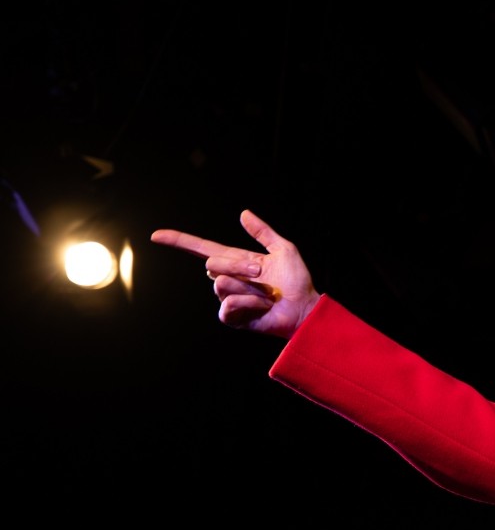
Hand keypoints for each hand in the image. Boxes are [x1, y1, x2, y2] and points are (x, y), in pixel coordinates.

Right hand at [151, 209, 320, 337]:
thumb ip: (263, 232)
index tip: (156, 235)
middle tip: (261, 274)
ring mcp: (228, 298)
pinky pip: (229, 305)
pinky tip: (262, 306)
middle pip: (211, 264)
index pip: (201, 248)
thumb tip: (243, 213)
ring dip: (248, 287)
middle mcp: (228, 278)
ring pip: (221, 284)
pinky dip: (250, 302)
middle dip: (238, 266)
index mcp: (236, 261)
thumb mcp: (284, 249)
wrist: (304, 308)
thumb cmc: (297, 281)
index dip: (179, 241)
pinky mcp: (232, 317)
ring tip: (266, 293)